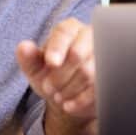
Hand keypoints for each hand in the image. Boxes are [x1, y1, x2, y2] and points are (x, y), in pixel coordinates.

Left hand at [16, 18, 97, 134]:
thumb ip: (28, 57)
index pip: (65, 32)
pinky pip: (98, 88)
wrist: (67, 95)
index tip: (51, 63)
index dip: (57, 47)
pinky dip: (80, 100)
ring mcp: (104, 55)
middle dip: (60, 75)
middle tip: (48, 87)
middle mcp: (90, 37)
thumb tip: (23, 47)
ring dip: (69, 89)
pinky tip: (69, 105)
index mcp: (69, 29)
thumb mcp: (35, 68)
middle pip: (77, 54)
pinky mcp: (111, 75)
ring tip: (58, 96)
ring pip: (89, 72)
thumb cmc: (51, 75)